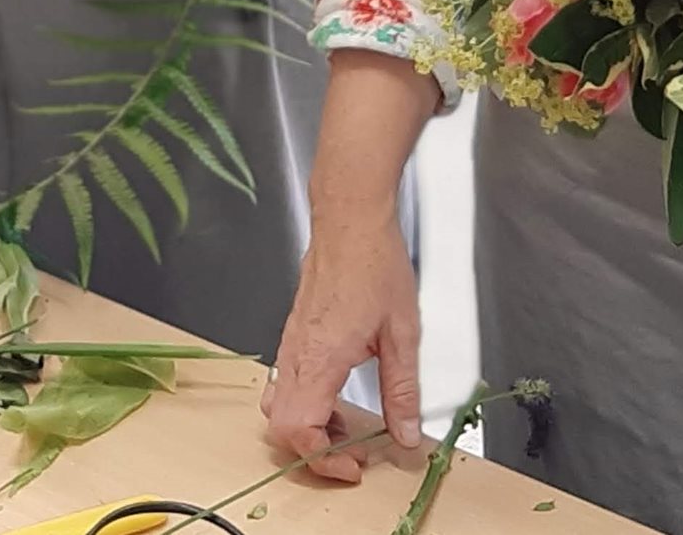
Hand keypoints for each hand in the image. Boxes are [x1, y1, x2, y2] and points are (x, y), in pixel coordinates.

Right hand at [262, 203, 421, 481]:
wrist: (350, 216)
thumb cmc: (373, 261)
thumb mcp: (402, 332)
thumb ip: (401, 390)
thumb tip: (405, 433)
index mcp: (319, 358)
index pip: (298, 431)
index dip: (323, 460)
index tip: (354, 464)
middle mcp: (295, 353)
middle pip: (279, 425)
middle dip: (313, 450)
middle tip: (351, 450)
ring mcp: (290, 340)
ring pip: (277, 403)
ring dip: (307, 426)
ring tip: (345, 424)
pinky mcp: (293, 330)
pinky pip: (284, 380)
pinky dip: (305, 401)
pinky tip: (337, 391)